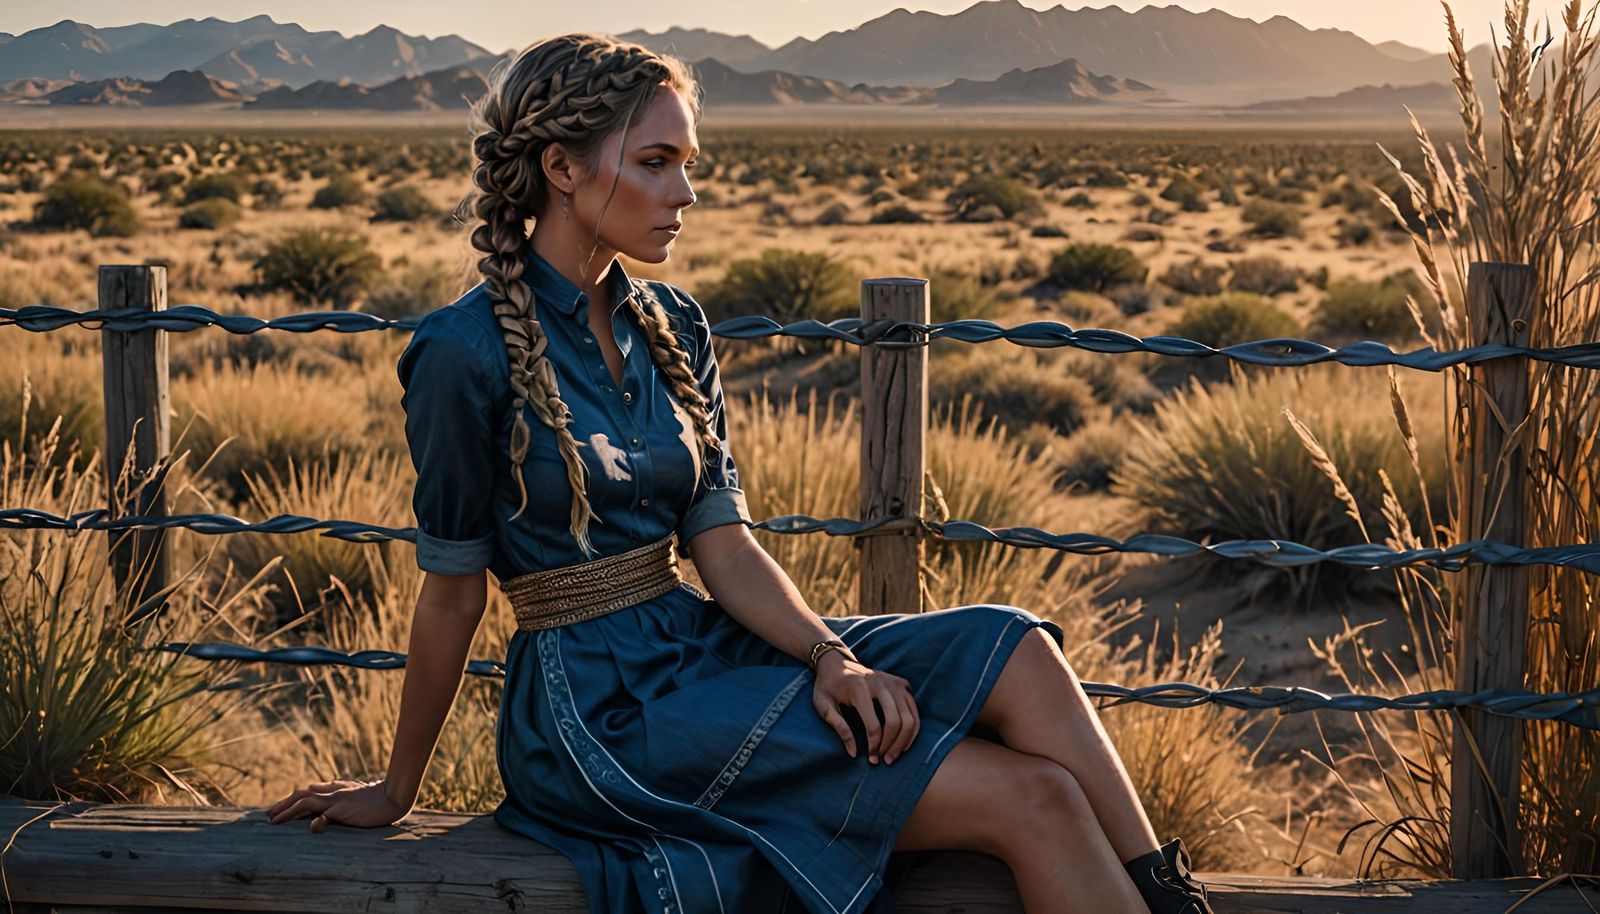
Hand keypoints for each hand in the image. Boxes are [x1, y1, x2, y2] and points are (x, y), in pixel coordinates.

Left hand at [265, 778, 410, 830]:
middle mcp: (332, 792)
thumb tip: (317, 791)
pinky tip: (310, 827)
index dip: (291, 800)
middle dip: (283, 805)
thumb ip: (336, 791)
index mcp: (334, 788)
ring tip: (274, 821)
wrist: (394, 796)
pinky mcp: (344, 810)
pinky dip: (316, 820)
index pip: (307, 792)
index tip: (278, 809)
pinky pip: (325, 815)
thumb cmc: (376, 798)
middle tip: (268, 816)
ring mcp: (337, 800)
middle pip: (301, 795)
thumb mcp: (353, 793)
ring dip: (288, 811)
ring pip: (306, 802)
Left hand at [811, 652, 919, 765]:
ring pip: (909, 717)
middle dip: (891, 746)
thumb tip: (854, 753)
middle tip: (885, 761)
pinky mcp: (901, 684)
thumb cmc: (827, 686)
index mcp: (859, 688)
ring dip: (904, 741)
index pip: (874, 725)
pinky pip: (913, 710)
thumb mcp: (822, 705)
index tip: (871, 758)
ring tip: (894, 755)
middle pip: (895, 721)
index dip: (874, 746)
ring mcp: (893, 682)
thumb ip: (838, 727)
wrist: (836, 662)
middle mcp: (880, 683)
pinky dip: (912, 729)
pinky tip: (903, 743)